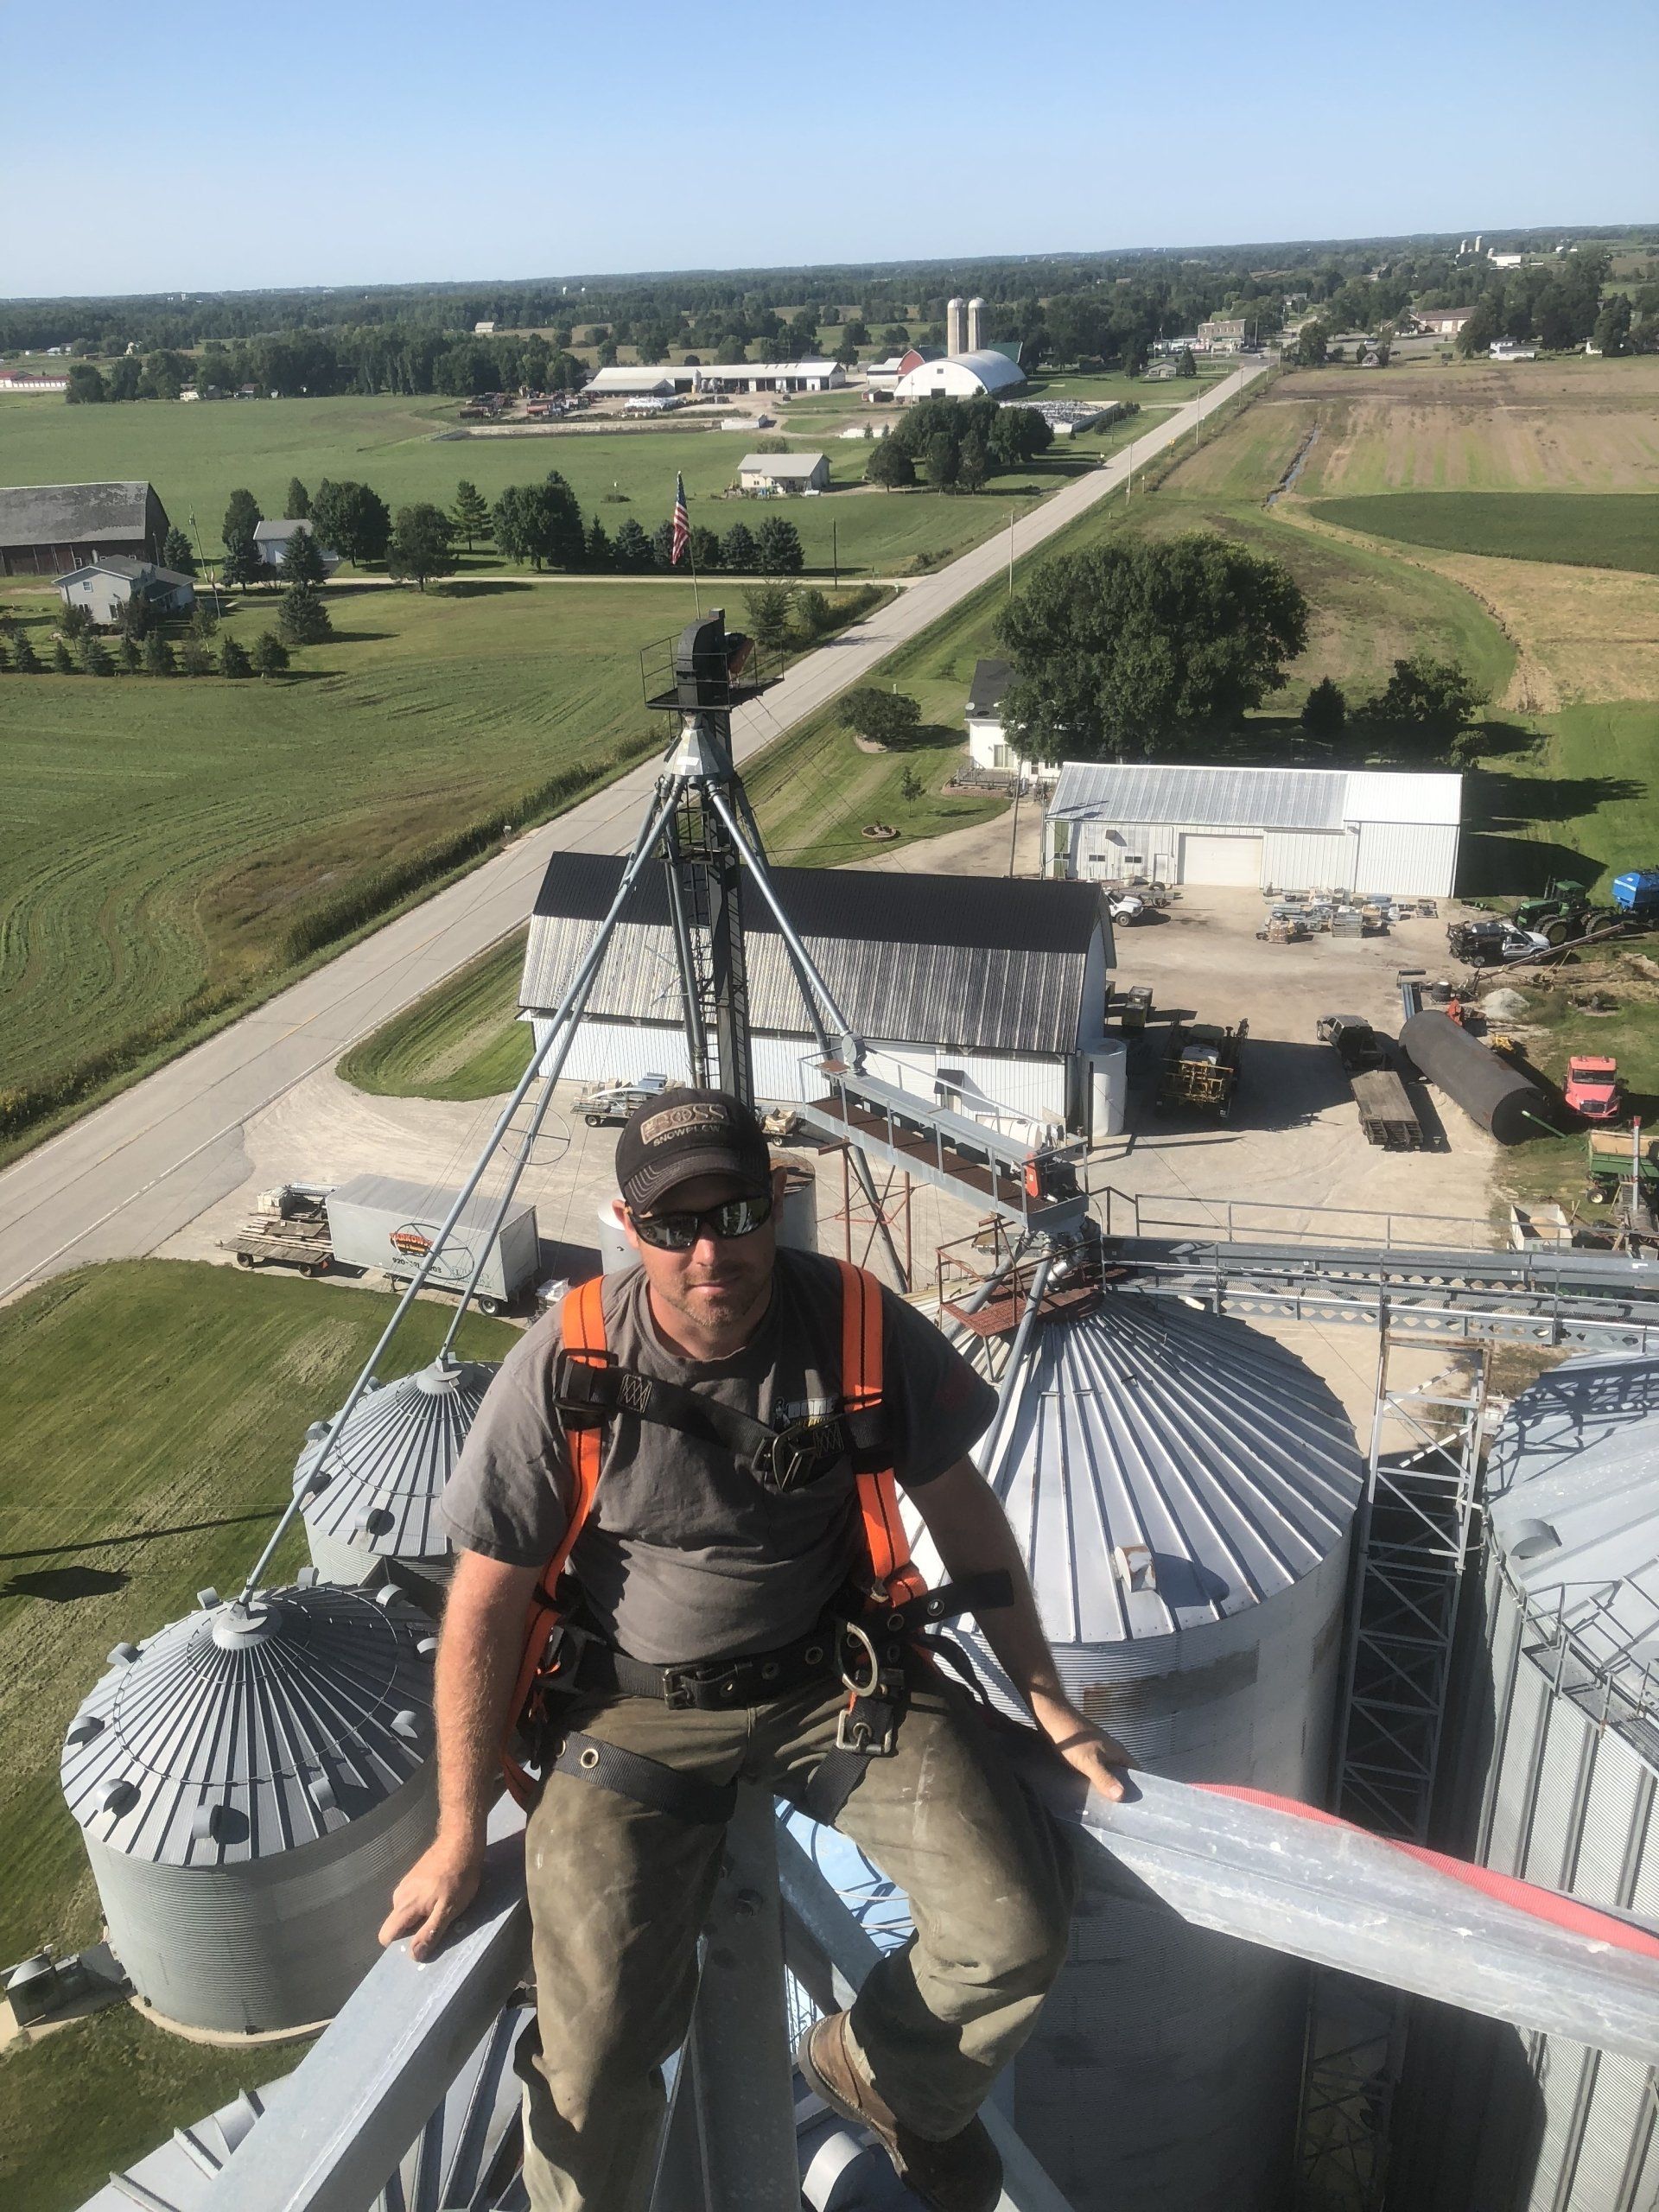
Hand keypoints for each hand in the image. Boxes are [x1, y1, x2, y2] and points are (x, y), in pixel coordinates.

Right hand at [378, 1834, 482, 1960]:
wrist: (461, 1841)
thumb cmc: (458, 1877)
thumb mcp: (448, 1909)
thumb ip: (429, 1933)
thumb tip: (413, 1956)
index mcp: (403, 1906)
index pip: (385, 1936)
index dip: (400, 1945)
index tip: (420, 1944)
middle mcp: (399, 1895)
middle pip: (397, 1925)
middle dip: (414, 1931)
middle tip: (438, 1927)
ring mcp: (406, 1884)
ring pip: (405, 1912)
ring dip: (421, 1917)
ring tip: (443, 1909)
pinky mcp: (414, 1876)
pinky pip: (412, 1899)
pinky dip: (424, 1904)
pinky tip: (442, 1896)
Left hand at [1033, 1698, 1130, 1803]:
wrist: (1054, 1719)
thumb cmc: (1076, 1741)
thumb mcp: (1090, 1762)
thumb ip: (1105, 1778)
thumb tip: (1122, 1796)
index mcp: (1118, 1752)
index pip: (1136, 1772)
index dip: (1139, 1787)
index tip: (1138, 1804)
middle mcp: (1112, 1751)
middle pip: (1122, 1773)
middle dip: (1122, 1789)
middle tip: (1119, 1810)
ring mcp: (1099, 1751)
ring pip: (1109, 1771)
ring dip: (1108, 1785)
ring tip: (1104, 1805)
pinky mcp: (1086, 1752)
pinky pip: (1097, 1769)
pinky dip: (1096, 1779)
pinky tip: (1089, 1790)